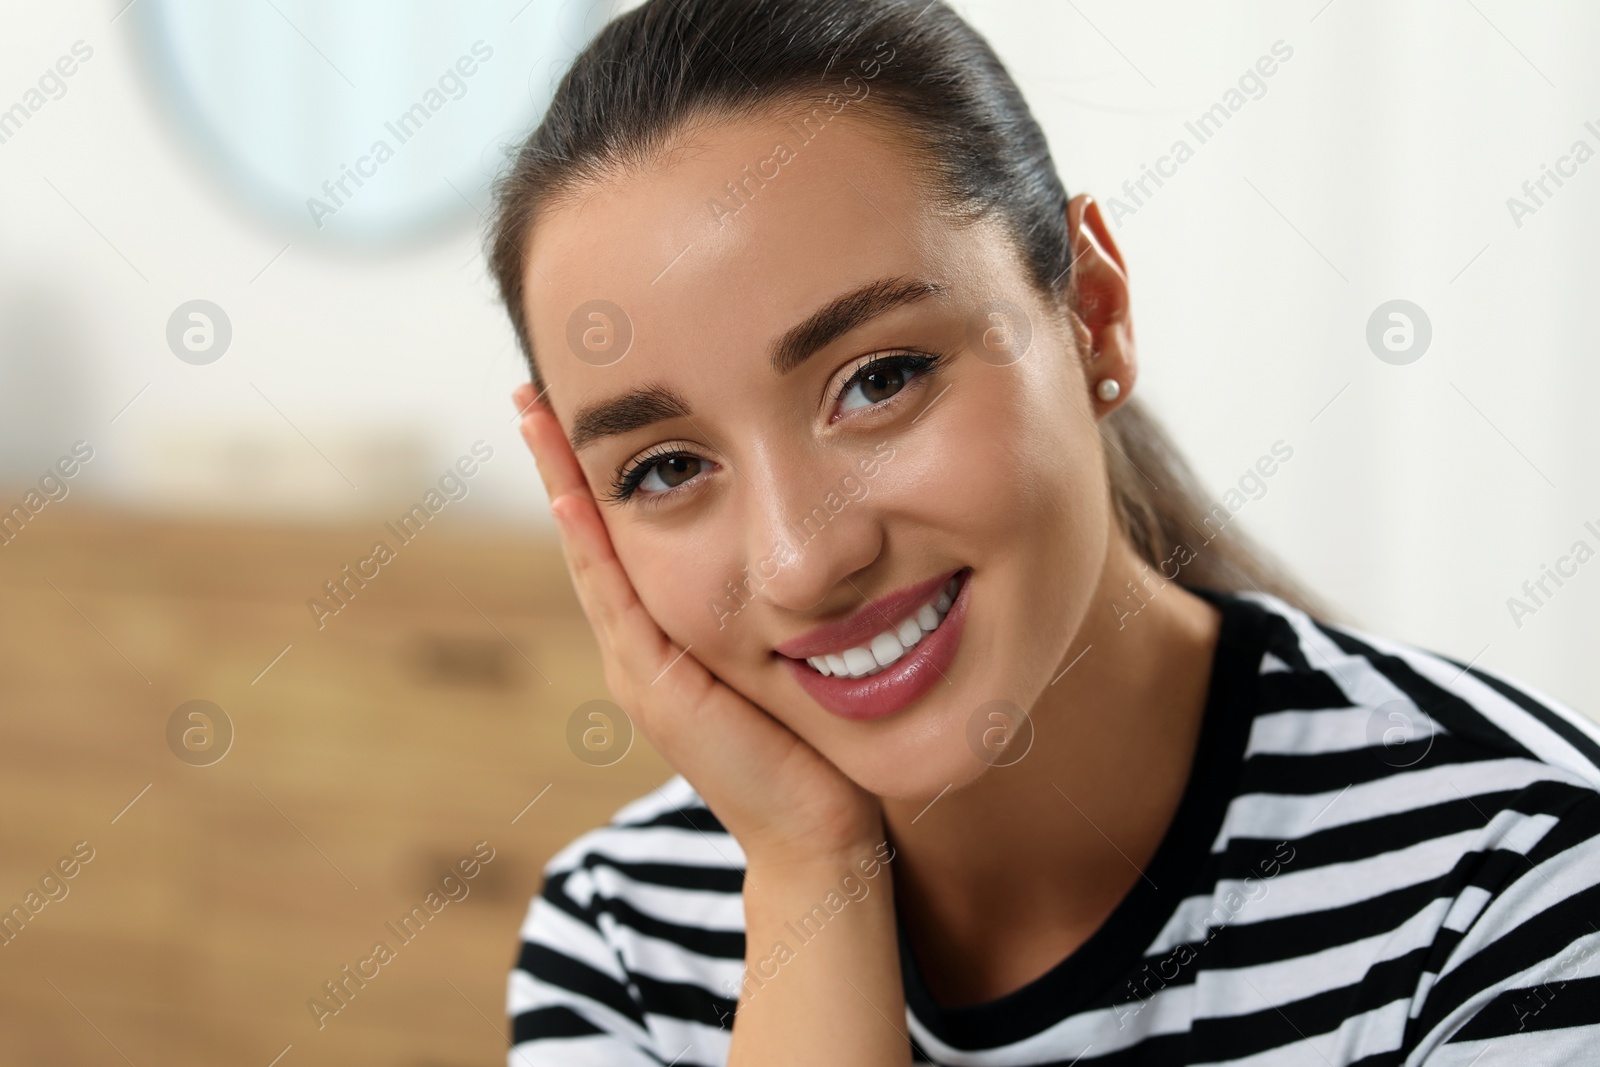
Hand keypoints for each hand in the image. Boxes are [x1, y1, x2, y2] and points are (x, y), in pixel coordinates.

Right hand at [513, 384, 883, 868]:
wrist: (818, 833)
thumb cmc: (815, 746)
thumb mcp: (788, 654)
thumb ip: (775, 607)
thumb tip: (809, 540)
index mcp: (667, 634)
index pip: (620, 536)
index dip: (595, 472)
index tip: (577, 406)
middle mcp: (639, 645)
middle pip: (587, 534)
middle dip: (560, 460)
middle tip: (532, 387)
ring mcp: (639, 666)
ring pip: (589, 555)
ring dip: (561, 481)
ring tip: (535, 412)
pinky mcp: (655, 686)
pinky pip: (616, 597)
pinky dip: (590, 541)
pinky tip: (574, 489)